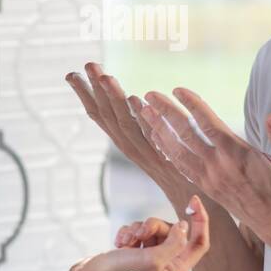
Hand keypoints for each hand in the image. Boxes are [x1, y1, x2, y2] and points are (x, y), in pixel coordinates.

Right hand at [65, 63, 193, 203]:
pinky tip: (136, 100)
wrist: (198, 205)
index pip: (101, 117)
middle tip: (85, 64)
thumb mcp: (157, 148)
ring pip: (126, 124)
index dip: (86, 96)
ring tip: (105, 76)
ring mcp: (150, 155)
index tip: (72, 75)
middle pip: (107, 117)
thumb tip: (139, 101)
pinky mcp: (169, 160)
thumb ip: (147, 127)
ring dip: (114, 99)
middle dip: (94, 91)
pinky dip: (142, 118)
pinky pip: (152, 137)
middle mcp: (133, 149)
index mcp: (128, 145)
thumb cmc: (178, 174)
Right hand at [69, 195, 209, 270]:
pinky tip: (118, 243)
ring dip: (138, 229)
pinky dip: (128, 232)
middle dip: (155, 226)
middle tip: (140, 234)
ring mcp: (150, 257)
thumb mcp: (153, 259)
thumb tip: (184, 225)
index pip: (199, 242)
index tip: (193, 199)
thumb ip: (174, 242)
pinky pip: (139, 230)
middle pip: (173, 231)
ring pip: (154, 228)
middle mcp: (166, 264)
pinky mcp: (135, 251)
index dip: (201, 220)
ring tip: (126, 243)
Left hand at [139, 88, 270, 249]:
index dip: (192, 105)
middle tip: (149, 95)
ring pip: (176, 151)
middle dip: (165, 113)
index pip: (208, 124)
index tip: (177, 88)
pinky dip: (166, 151)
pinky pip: (180, 166)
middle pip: (184, 134)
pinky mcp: (206, 188)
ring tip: (143, 113)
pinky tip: (157, 140)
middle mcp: (217, 167)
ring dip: (158, 130)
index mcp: (236, 155)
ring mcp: (209, 179)